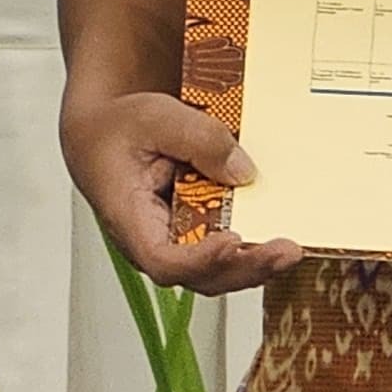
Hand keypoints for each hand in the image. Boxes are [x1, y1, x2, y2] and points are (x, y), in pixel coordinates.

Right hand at [62, 90, 301, 296]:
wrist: (103, 133)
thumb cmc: (116, 129)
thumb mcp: (153, 116)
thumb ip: (197, 137)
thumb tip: (242, 172)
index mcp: (129, 217)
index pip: (162, 258)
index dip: (199, 259)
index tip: (231, 240)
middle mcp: (152, 242)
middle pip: (199, 276)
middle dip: (246, 268)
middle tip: (284, 251)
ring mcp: (174, 243)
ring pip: (216, 272)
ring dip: (255, 265)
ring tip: (288, 250)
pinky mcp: (194, 236)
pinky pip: (224, 254)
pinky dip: (251, 250)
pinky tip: (275, 236)